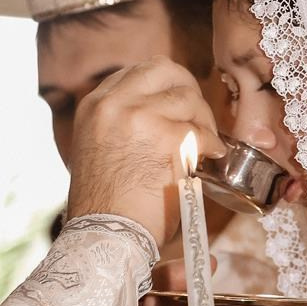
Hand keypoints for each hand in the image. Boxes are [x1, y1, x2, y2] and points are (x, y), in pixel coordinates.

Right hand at [67, 56, 224, 246]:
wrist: (106, 236)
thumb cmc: (107, 205)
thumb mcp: (100, 148)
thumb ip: (123, 122)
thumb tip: (159, 109)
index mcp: (95, 105)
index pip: (139, 71)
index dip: (166, 85)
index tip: (178, 105)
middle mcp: (113, 103)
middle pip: (165, 70)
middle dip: (189, 90)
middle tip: (198, 119)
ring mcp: (139, 116)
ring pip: (188, 98)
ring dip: (203, 122)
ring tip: (204, 146)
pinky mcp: (166, 138)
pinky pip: (201, 131)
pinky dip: (212, 145)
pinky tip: (209, 160)